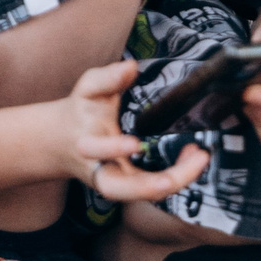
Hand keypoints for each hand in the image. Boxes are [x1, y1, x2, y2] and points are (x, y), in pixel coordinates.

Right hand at [64, 59, 208, 200]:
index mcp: (86, 144)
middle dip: (147, 186)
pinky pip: (154, 189)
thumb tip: (131, 66)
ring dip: (173, 182)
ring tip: (198, 159)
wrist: (62, 141)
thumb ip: (108, 78)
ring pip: (141, 194)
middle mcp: (100, 169)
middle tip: (174, 177)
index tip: (135, 143)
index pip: (95, 150)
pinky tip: (194, 159)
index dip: (113, 149)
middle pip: (118, 189)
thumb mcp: (88, 89)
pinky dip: (177, 178)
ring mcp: (116, 181)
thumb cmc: (80, 111)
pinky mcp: (131, 185)